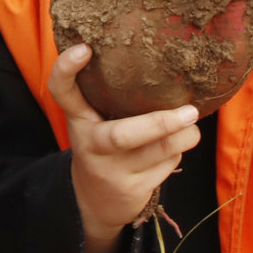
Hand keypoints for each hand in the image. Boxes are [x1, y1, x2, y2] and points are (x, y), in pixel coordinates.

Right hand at [48, 43, 199, 252]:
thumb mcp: (95, 121)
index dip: (66, 69)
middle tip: (190, 111)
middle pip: (123, 135)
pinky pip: (167, 165)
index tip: (84, 48)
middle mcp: (91, 144)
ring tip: (191, 123)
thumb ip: (110, 96)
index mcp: (78, 119)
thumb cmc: (103, 147)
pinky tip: (173, 147)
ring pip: (160, 151)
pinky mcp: (132, 190)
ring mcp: (111, 171)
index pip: (61, 91)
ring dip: (184, 136)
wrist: (94, 204)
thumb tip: (162, 60)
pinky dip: (178, 152)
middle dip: (162, 124)